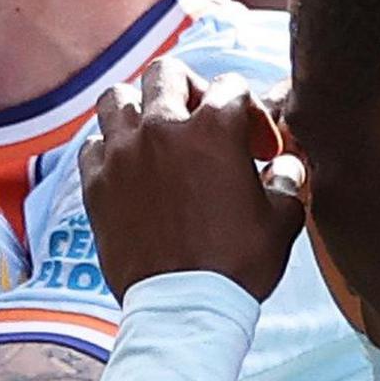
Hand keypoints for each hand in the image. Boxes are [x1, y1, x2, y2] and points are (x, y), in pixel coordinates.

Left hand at [78, 57, 303, 300]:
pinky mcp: (94, 183)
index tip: (258, 147)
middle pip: (167, 72)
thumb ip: (286, 180)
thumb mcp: (281, 219)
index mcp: (213, 128)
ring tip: (156, 134)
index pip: (231, 86)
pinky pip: (93, 144)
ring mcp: (121, 153)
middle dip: (189, 88)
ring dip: (139, 107)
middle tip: (201, 121)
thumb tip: (284, 166)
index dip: (251, 111)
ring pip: (118, 98)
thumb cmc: (237, 264)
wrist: (182, 307)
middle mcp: (161, 129)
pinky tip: (128, 168)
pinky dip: (109, 148)